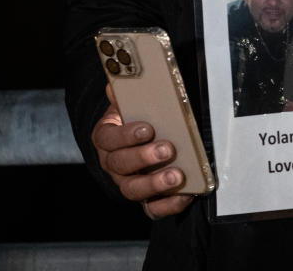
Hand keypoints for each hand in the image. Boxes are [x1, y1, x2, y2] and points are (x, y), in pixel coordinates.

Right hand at [91, 84, 192, 219]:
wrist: (132, 144)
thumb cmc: (133, 121)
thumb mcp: (127, 105)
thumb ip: (124, 95)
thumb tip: (114, 85)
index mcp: (106, 139)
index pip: (108, 139)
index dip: (126, 135)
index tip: (147, 128)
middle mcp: (113, 164)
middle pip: (120, 165)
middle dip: (144, 158)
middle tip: (167, 149)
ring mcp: (128, 183)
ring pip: (133, 190)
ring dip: (155, 184)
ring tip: (177, 176)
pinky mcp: (145, 199)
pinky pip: (152, 208)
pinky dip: (168, 205)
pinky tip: (185, 195)